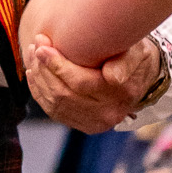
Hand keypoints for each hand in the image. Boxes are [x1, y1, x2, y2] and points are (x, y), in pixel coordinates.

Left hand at [27, 32, 160, 129]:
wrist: (139, 77)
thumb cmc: (135, 56)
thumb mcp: (138, 52)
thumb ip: (126, 61)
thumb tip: (113, 76)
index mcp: (121, 95)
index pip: (80, 83)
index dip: (57, 65)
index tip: (43, 46)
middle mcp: (107, 115)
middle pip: (64, 94)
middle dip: (44, 70)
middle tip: (35, 46)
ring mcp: (94, 123)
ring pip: (55, 103)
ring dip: (39, 79)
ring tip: (32, 55)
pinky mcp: (83, 125)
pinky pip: (54, 111)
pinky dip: (39, 92)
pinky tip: (33, 74)